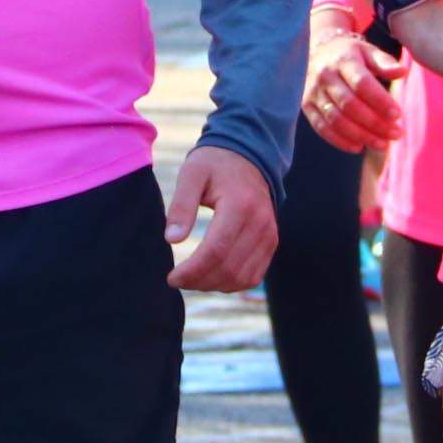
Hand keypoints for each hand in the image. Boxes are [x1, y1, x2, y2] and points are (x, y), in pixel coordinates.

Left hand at [164, 143, 279, 291]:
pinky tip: (212, 278)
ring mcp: (269, 235)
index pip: (216, 251)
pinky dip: (232, 284)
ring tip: (192, 279)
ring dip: (214, 286)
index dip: (192, 271)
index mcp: (240, 205)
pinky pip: (254, 276)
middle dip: (199, 281)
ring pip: (242, 277)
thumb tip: (172, 239)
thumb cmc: (214, 165)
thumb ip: (181, 205)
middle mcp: (260, 223)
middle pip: (229, 269)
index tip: (171, 277)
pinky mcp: (271, 243)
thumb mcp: (191, 174)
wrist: (248, 157)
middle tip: (177, 280)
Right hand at [304, 12, 406, 152]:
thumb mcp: (368, 51)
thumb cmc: (350, 54)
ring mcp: (314, 92)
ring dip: (361, 135)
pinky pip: (322, 128)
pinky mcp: (306, 106)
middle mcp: (325, 76)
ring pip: (336, 120)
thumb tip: (403, 71)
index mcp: (343, 60)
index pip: (362, 84)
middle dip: (375, 123)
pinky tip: (360, 146)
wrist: (316, 50)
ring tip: (383, 144)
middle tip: (396, 133)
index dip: (380, 101)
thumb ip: (385, 62)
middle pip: (349, 105)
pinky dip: (341, 141)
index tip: (398, 115)